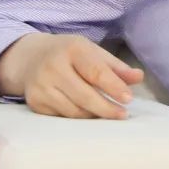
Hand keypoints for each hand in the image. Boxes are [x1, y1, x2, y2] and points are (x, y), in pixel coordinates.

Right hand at [0, 33, 144, 118]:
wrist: (30, 57)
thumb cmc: (69, 54)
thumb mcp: (92, 52)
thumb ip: (116, 66)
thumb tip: (139, 78)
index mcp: (72, 49)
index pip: (96, 72)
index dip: (114, 87)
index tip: (129, 99)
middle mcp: (53, 67)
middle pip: (84, 95)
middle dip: (106, 108)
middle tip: (122, 115)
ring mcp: (41, 87)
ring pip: (74, 111)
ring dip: (94, 116)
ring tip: (108, 114)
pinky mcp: (35, 103)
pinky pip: (62, 117)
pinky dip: (78, 118)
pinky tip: (88, 115)